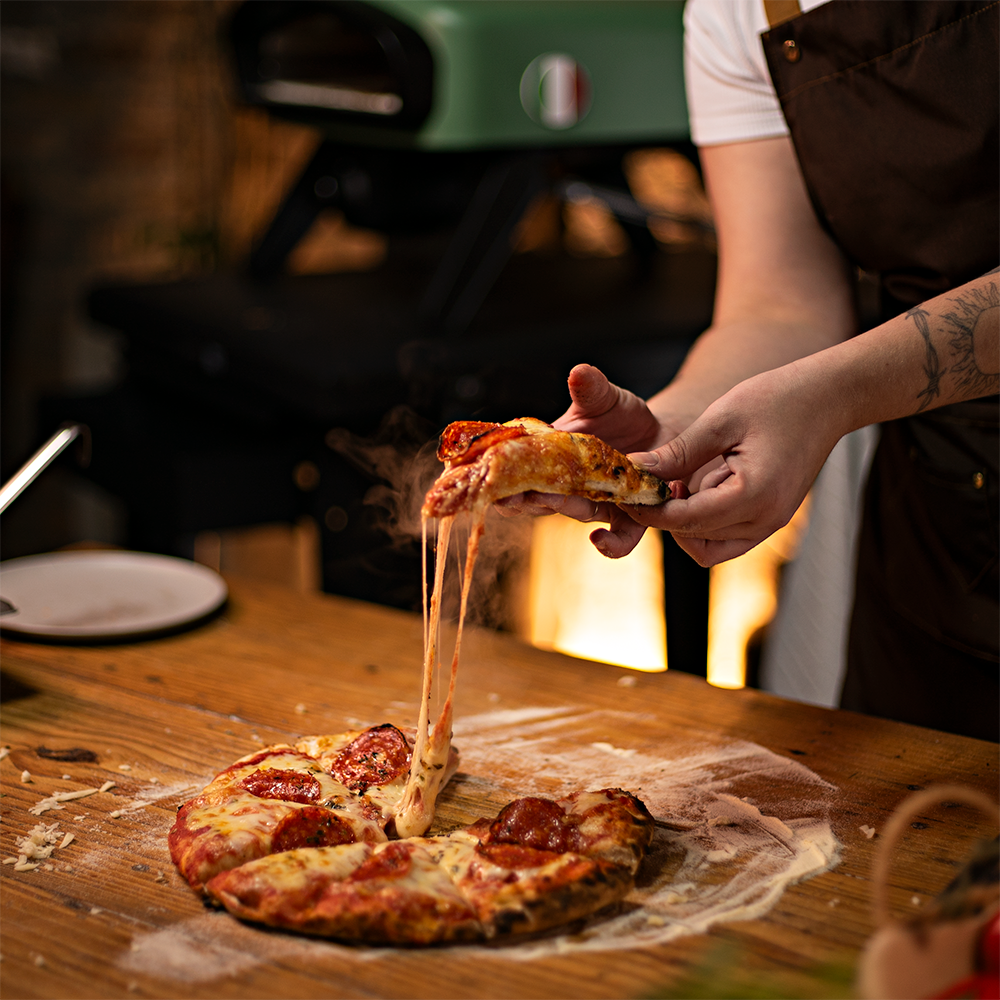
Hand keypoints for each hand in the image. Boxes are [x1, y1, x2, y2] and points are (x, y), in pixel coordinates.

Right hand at [494, 364, 680, 541]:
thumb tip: (579, 373)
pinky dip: (610, 545)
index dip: (500, 474)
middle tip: (511, 495)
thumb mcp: (606, 399)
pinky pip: (618, 539)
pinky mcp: (628, 517)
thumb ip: (592, 389)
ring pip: (574, 510)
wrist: (662, 435)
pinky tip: (600, 540)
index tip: (486, 474)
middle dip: (524, 497)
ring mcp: (595, 503)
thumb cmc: (622, 416)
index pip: (517, 467)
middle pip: (538, 496)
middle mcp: (566, 485)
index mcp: (551, 454)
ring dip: (564, 507)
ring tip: (553, 498)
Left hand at [623, 363, 847, 565]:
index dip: (649, 510)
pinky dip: (702, 522)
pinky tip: (696, 486)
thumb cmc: (778, 399)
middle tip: (645, 484)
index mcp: (754, 496)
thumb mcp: (720, 420)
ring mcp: (770, 524)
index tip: (623, 492)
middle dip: (663, 517)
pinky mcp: (770, 519)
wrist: (829, 398)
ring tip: (674, 482)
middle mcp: (765, 520)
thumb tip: (635, 470)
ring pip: (708, 548)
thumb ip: (678, 452)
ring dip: (682, 523)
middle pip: (694, 539)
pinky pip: (725, 538)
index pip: (686, 520)